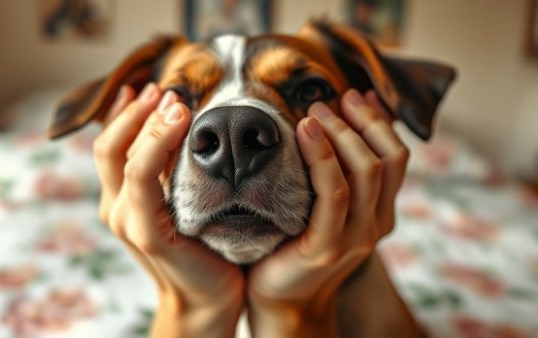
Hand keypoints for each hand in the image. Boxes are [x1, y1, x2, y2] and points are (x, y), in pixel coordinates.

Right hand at [95, 84, 243, 337]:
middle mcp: (116, 207)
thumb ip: (172, 170)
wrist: (209, 297)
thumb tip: (178, 123)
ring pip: (124, 158)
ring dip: (148, 123)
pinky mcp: (146, 233)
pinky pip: (143, 180)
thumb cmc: (203, 246)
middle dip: (136, 112)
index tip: (144, 86)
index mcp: (122, 199)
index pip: (110, 145)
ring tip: (175, 102)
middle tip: (165, 90)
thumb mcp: (183, 199)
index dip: (122, 113)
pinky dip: (156, 147)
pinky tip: (180, 126)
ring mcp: (126, 221)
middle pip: (109, 146)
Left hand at [247, 89, 408, 337]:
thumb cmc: (294, 244)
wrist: (279, 298)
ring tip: (315, 111)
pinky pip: (334, 193)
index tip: (354, 95)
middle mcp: (376, 224)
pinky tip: (305, 133)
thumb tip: (332, 124)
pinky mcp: (328, 245)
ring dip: (342, 132)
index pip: (396, 156)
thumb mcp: (322, 206)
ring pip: (366, 170)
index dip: (379, 121)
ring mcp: (356, 237)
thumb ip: (336, 174)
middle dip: (361, 120)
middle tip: (329, 99)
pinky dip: (323, 157)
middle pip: (387, 158)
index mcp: (380, 212)